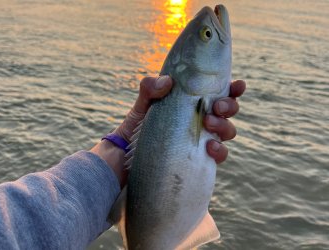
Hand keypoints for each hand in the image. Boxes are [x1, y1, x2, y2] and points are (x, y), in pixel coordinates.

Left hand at [91, 76, 245, 186]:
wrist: (124, 158)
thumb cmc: (135, 128)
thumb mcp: (141, 106)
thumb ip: (149, 89)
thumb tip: (168, 81)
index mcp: (192, 105)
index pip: (218, 93)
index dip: (233, 89)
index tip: (238, 85)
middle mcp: (200, 121)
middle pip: (228, 111)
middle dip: (230, 106)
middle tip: (216, 107)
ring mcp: (201, 141)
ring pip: (228, 131)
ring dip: (225, 126)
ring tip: (208, 123)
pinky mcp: (199, 160)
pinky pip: (219, 155)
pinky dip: (220, 150)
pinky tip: (209, 147)